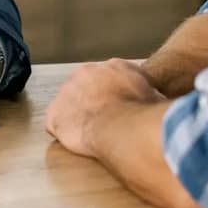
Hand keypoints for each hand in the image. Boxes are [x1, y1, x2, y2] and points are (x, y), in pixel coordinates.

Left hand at [45, 58, 164, 156]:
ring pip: (68, 104)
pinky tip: (75, 140)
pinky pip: (54, 124)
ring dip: (76, 116)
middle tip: (103, 119)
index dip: (111, 93)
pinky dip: (62, 133)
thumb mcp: (154, 94)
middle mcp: (85, 73)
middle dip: (91, 101)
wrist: (123, 128)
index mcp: (112, 66)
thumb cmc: (142, 114)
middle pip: (84, 86)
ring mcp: (66, 93)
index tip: (117, 105)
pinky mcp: (54, 115)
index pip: (107, 76)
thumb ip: (146, 89)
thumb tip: (153, 98)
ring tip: (90, 132)